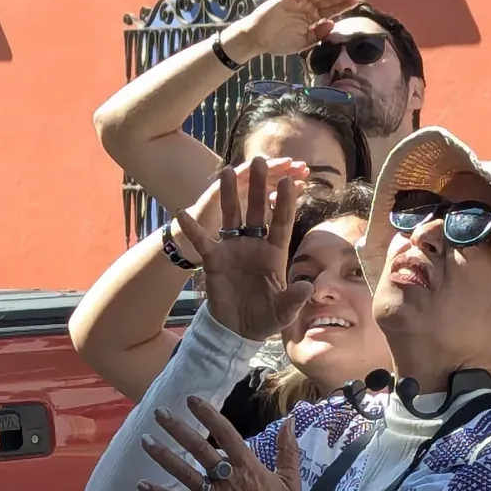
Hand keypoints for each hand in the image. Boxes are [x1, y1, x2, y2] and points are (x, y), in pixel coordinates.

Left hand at [140, 399, 302, 490]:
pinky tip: (141, 485)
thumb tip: (290, 420)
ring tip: (145, 440)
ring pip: (183, 472)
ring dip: (163, 455)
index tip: (192, 400)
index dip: (208, 414)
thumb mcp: (291, 480)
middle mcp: (227, 478)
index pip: (225, 433)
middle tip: (158, 413)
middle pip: (198, 448)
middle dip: (177, 428)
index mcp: (248, 467)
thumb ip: (287, 449)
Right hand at [170, 158, 309, 342]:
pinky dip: (193, 228)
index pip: (282, 223)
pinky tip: (182, 212)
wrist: (238, 330)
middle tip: (259, 160)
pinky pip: (203, 240)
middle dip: (258, 186)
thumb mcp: (283, 313)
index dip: (285, 202)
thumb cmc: (265, 318)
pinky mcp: (215, 259)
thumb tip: (308, 287)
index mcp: (274, 253)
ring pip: (232, 217)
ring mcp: (234, 249)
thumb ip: (293, 299)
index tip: (289, 180)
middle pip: (257, 211)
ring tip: (225, 170)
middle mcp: (255, 245)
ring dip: (228, 194)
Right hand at [238, 0, 359, 62]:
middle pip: (328, 1)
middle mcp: (307, 8)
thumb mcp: (303, 43)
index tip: (356, 2)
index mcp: (311, 19)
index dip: (343, 6)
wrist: (257, 39)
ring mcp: (299, 2)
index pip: (330, 11)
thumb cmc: (278, 42)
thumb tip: (332, 24)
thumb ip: (317, 34)